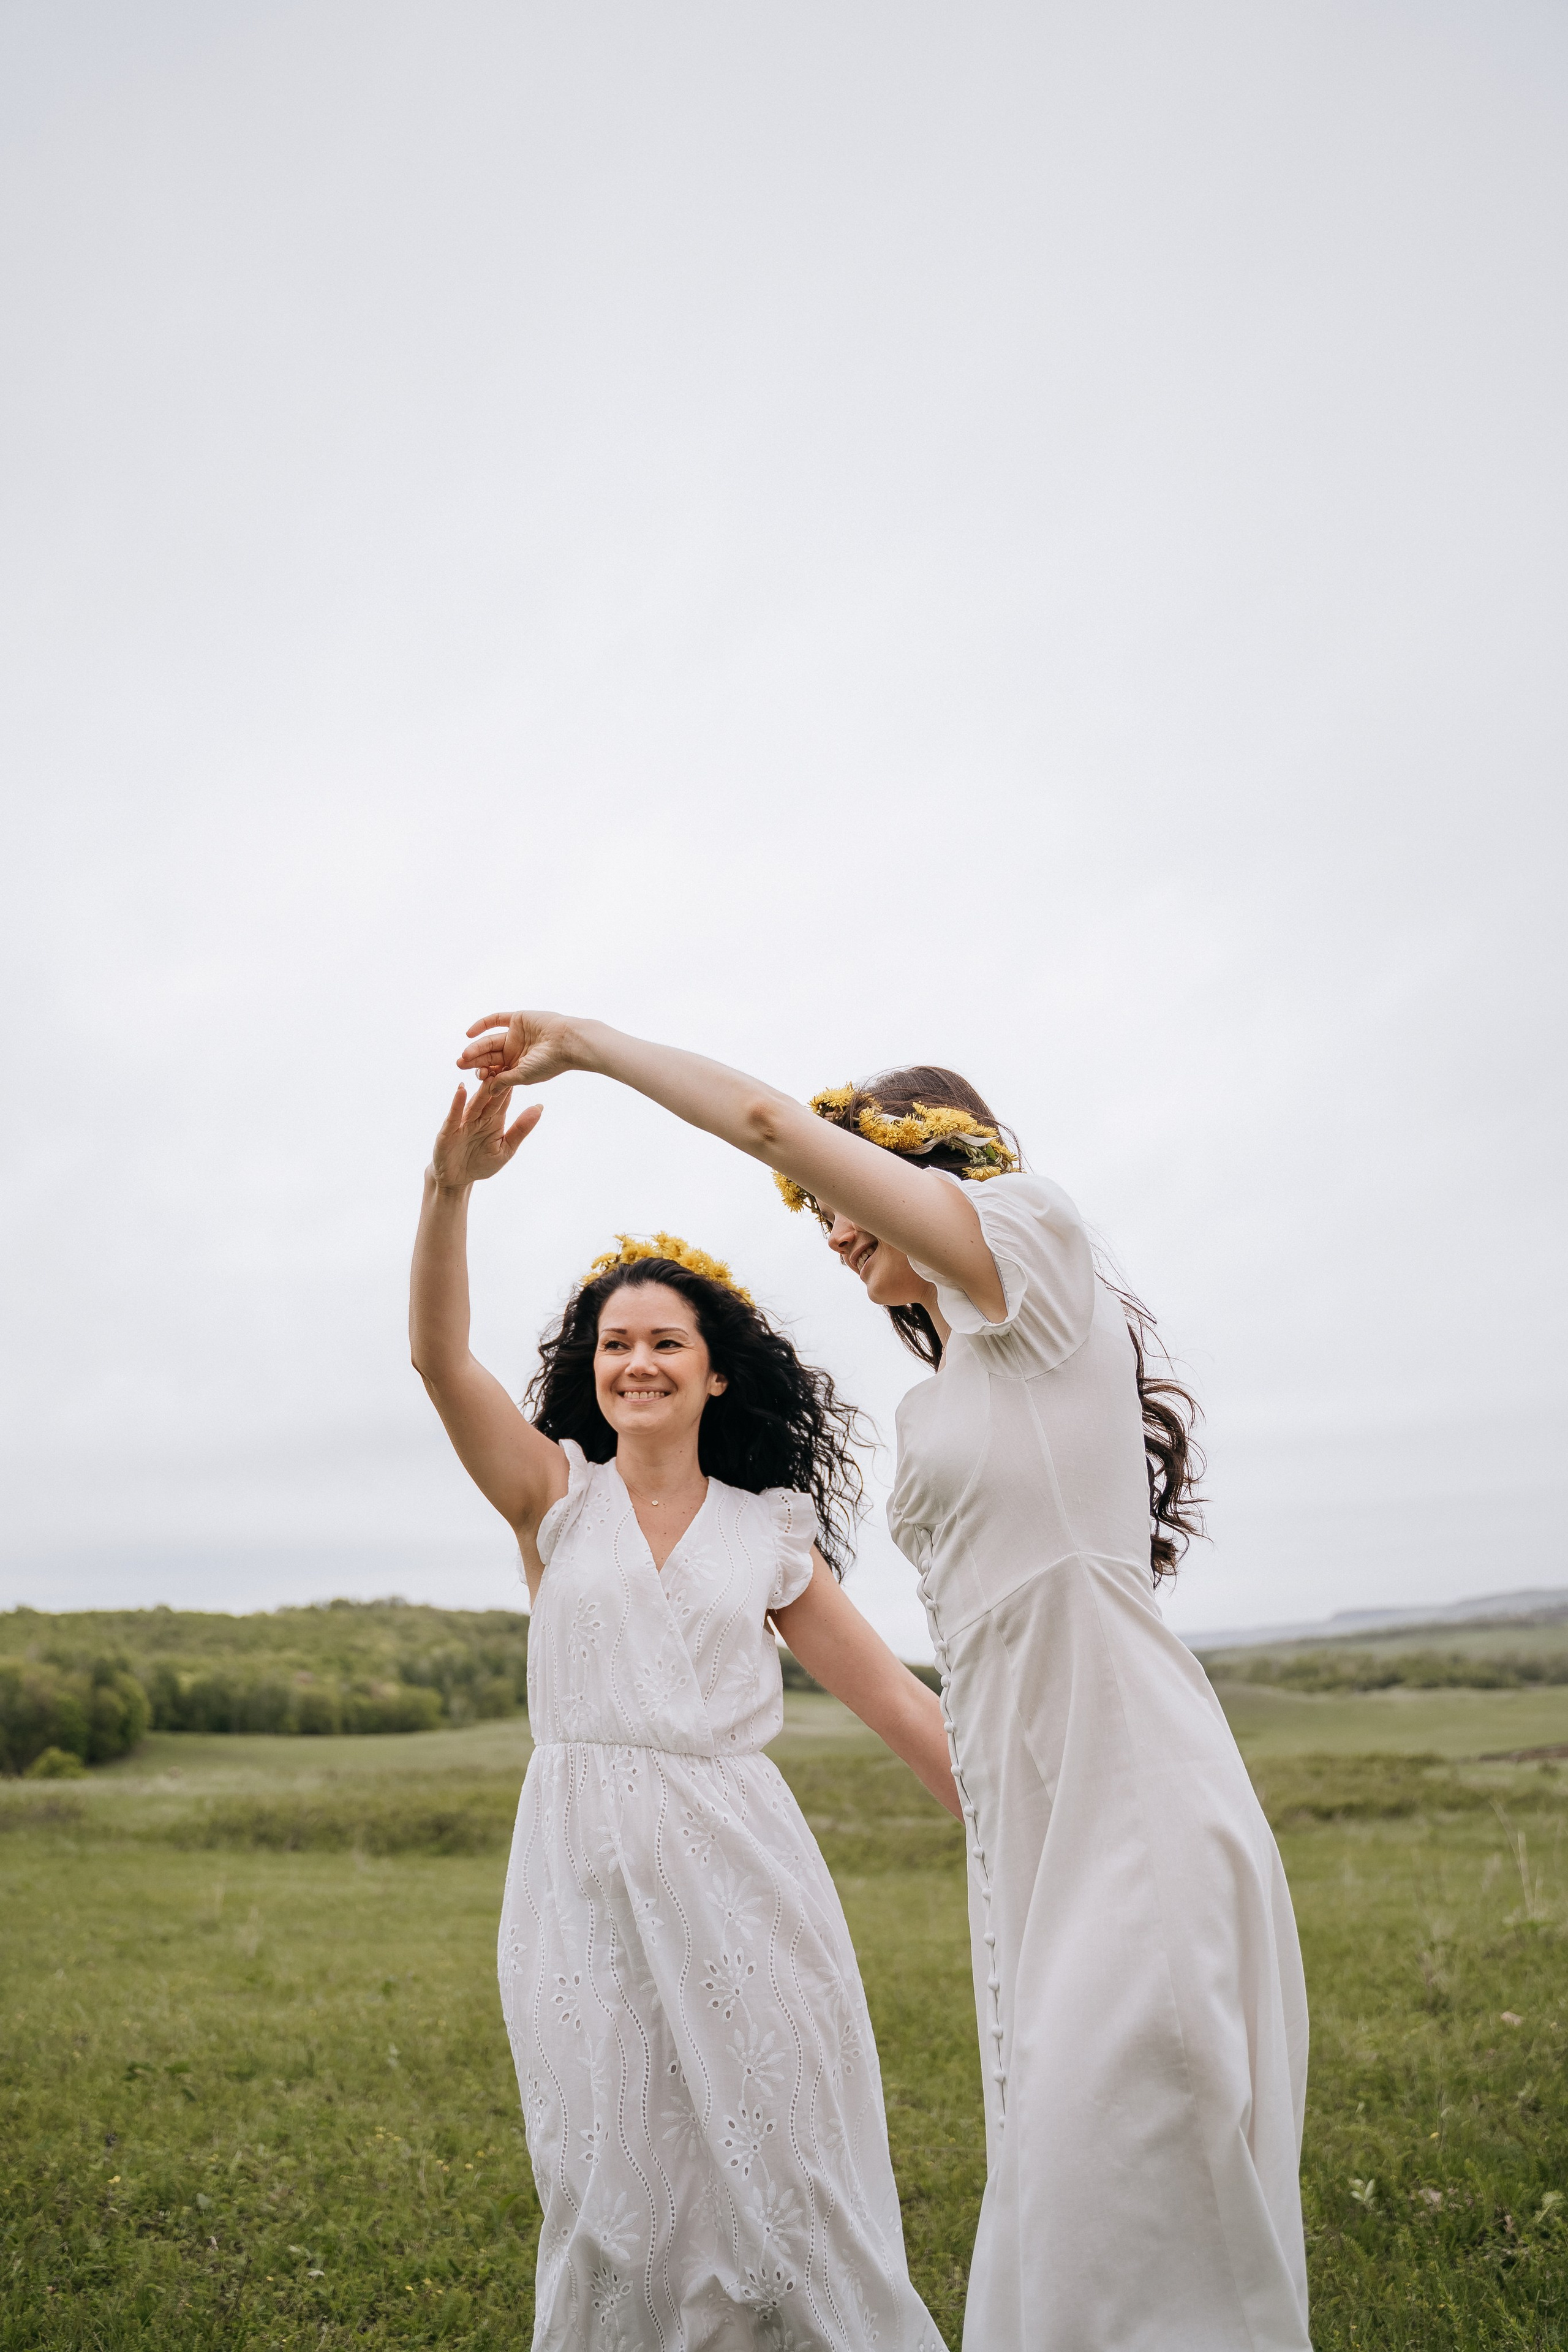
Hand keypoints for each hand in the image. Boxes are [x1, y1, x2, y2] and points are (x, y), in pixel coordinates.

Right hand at [430, 1077, 542, 1189]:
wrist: (456, 1179)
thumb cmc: (481, 1164)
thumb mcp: (506, 1149)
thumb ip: (521, 1129)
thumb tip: (540, 1107)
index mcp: (494, 1119)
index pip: (504, 1100)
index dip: (511, 1086)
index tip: (520, 1069)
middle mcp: (479, 1117)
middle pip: (489, 1097)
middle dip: (496, 1082)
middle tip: (504, 1063)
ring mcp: (463, 1122)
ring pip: (474, 1103)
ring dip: (480, 1090)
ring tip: (487, 1074)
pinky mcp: (449, 1130)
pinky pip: (454, 1115)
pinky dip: (457, 1103)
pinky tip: (462, 1089)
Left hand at [457, 1009, 589, 1089]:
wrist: (567, 1042)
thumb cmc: (549, 1063)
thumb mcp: (522, 1076)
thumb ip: (504, 1081)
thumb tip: (488, 1090)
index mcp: (519, 1067)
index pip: (495, 1071)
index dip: (484, 1074)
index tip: (476, 1078)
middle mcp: (516, 1051)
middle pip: (489, 1056)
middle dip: (475, 1061)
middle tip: (460, 1064)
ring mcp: (516, 1035)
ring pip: (490, 1041)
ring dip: (476, 1047)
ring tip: (465, 1055)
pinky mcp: (517, 1019)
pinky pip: (495, 1020)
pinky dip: (481, 1025)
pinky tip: (469, 1034)